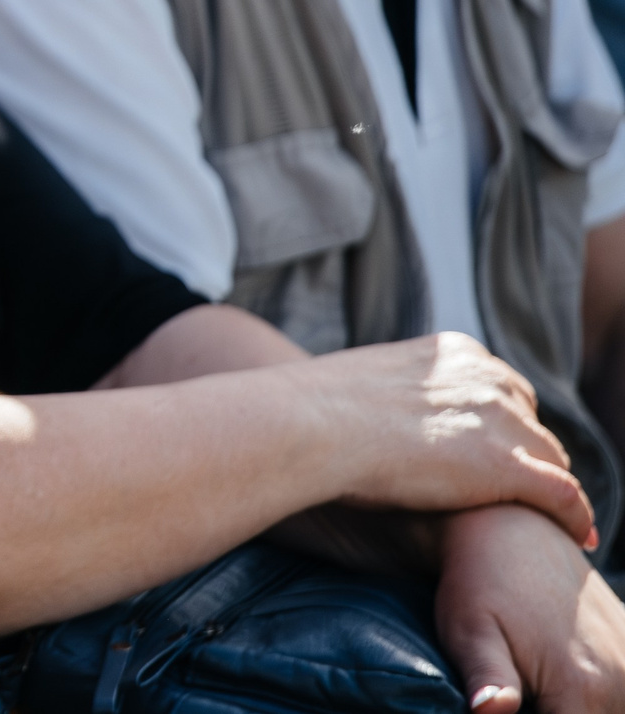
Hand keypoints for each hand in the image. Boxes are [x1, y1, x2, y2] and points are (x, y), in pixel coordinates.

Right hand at [317, 334, 593, 545]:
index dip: (503, 429)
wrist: (309, 424)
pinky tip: (579, 537)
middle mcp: (488, 377)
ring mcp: (501, 420)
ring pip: (551, 461)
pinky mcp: (506, 465)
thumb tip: (385, 423)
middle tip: (517, 494)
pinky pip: (564, 496)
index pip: (504, 393)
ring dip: (549, 490)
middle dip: (528, 458)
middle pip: (531, 426)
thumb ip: (401, 398)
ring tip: (552, 521)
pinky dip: (576, 518)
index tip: (494, 456)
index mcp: (457, 352)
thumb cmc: (316, 411)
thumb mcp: (371, 386)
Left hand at [437, 504, 624, 713]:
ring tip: (534, 678)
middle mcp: (621, 680)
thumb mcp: (468, 631)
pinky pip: (617, 692)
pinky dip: (593, 695)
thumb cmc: (477, 584)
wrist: (508, 529)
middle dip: (553, 713)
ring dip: (573, 705)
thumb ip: (487, 679)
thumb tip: (490, 712)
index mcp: (581, 687)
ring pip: (608, 710)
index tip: (513, 705)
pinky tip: (556, 669)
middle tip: (520, 685)